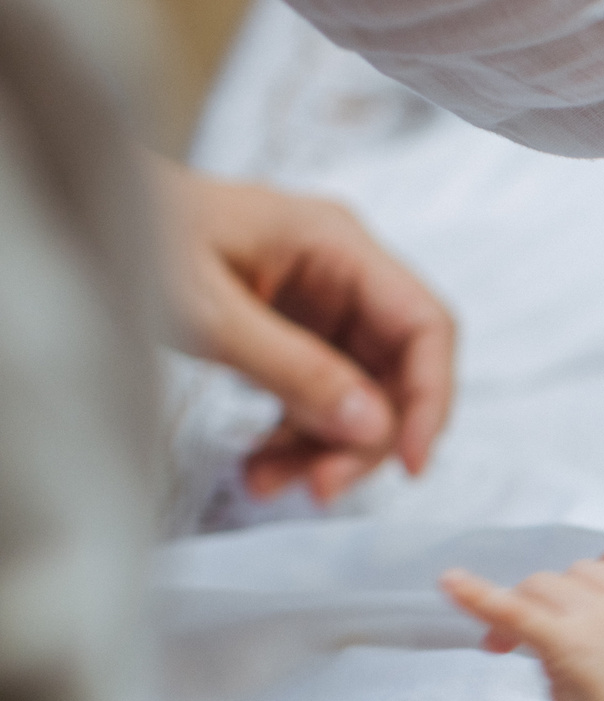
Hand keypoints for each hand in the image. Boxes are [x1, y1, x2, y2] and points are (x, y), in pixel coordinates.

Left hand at [153, 157, 455, 502]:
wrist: (76, 215)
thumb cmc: (132, 231)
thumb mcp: (209, 308)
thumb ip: (294, 367)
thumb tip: (372, 425)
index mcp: (337, 244)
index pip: (425, 325)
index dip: (430, 397)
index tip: (412, 460)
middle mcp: (340, 274)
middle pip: (394, 372)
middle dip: (364, 438)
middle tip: (323, 486)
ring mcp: (317, 306)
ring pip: (356, 396)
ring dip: (323, 449)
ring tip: (271, 483)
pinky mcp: (289, 335)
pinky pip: (315, 398)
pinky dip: (294, 440)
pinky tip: (261, 467)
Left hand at [440, 536, 603, 700]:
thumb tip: (567, 616)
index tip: (596, 590)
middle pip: (581, 571)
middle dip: (561, 600)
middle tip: (544, 641)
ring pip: (544, 584)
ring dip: (526, 608)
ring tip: (511, 647)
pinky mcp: (571, 644)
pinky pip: (515, 609)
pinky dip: (478, 595)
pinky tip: (450, 583)